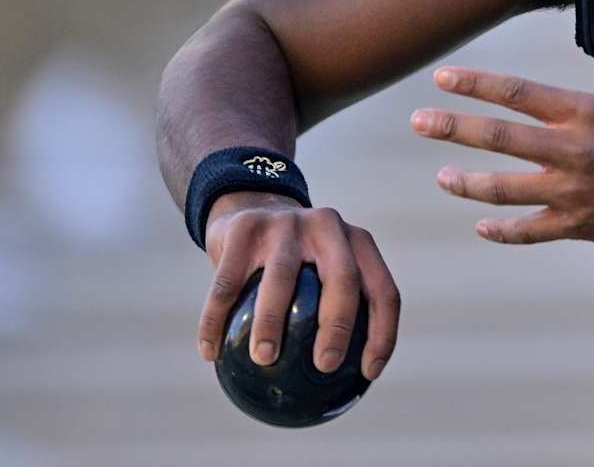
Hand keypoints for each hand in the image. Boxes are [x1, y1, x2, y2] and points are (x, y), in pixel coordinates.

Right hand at [198, 191, 399, 381]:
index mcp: (358, 242)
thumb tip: (341, 385)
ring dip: (273, 323)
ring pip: (282, 278)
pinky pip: (228, 283)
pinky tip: (210, 353)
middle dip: (337, 325)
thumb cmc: (298, 259)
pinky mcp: (244, 228)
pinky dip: (215, 320)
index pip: (382, 290)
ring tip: (266, 359)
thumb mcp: (325, 269)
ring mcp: (286, 223)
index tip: (369, 372)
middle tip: (325, 365)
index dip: (383, 332)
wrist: (251, 208)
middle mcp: (328, 226)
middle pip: (343, 278)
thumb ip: (336, 311)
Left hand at [411, 66, 593, 251]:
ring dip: (465, 182)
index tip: (442, 79)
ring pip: (502, 188)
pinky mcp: (581, 227)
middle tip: (419, 122)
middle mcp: (573, 150)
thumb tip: (561, 113)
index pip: (516, 93)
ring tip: (443, 176)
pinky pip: (528, 231)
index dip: (475, 84)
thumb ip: (589, 114)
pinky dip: (501, 229)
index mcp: (586, 113)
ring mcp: (573, 192)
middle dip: (451, 127)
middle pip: (496, 136)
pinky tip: (483, 224)